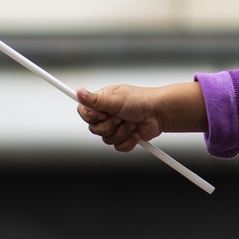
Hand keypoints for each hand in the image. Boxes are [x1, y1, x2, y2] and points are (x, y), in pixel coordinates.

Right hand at [75, 81, 202, 151]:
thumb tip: (78, 91)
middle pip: (94, 129)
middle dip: (109, 125)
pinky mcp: (125, 137)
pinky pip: (118, 147)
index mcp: (102, 102)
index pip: (84, 112)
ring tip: (132, 123)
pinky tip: (136, 132)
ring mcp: (116, 127)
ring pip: (106, 139)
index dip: (92, 117)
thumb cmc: (141, 101)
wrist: (160, 113)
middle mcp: (107, 114)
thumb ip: (95, 100)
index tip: (103, 113)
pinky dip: (129, 141)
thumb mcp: (116, 99)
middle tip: (120, 118)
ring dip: (122, 132)